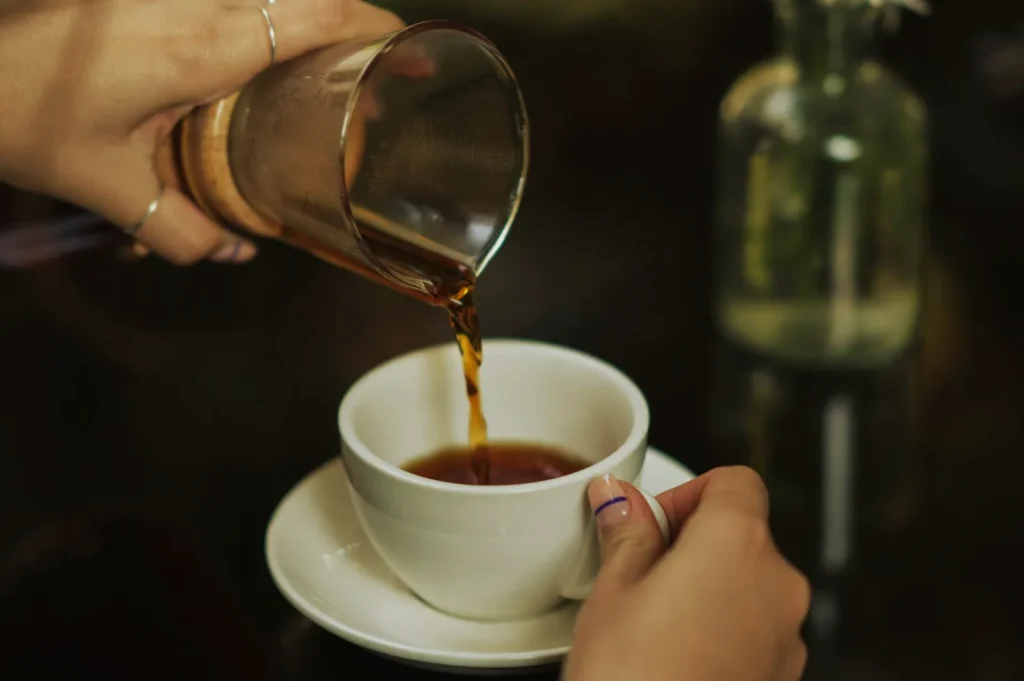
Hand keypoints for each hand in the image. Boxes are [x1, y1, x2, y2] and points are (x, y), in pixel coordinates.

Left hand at [0, 0, 401, 264]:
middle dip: (355, 26)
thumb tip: (233, 253)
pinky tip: (265, 60)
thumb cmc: (26, 113)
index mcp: (203, 48)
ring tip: (329, 71)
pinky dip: (270, 20)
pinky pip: (237, 0)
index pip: (316, 16)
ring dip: (312, 22)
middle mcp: (197, 3)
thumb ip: (182, 230)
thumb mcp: (109, 188)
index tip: (410, 51)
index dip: (374, 27)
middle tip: (376, 77)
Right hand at [564, 467, 810, 680]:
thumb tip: (619, 498)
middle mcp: (777, 582)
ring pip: (749, 582)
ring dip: (708, 586)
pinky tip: (677, 652)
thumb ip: (626, 531)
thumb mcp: (614, 590)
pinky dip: (723, 626)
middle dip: (692, 542)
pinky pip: (755, 627)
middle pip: (743, 531)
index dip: (689, 492)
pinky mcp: (782, 673)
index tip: (652, 521)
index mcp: (737, 543)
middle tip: (641, 571)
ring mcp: (786, 633)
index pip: (734, 481)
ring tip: (654, 619)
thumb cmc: (633, 678)